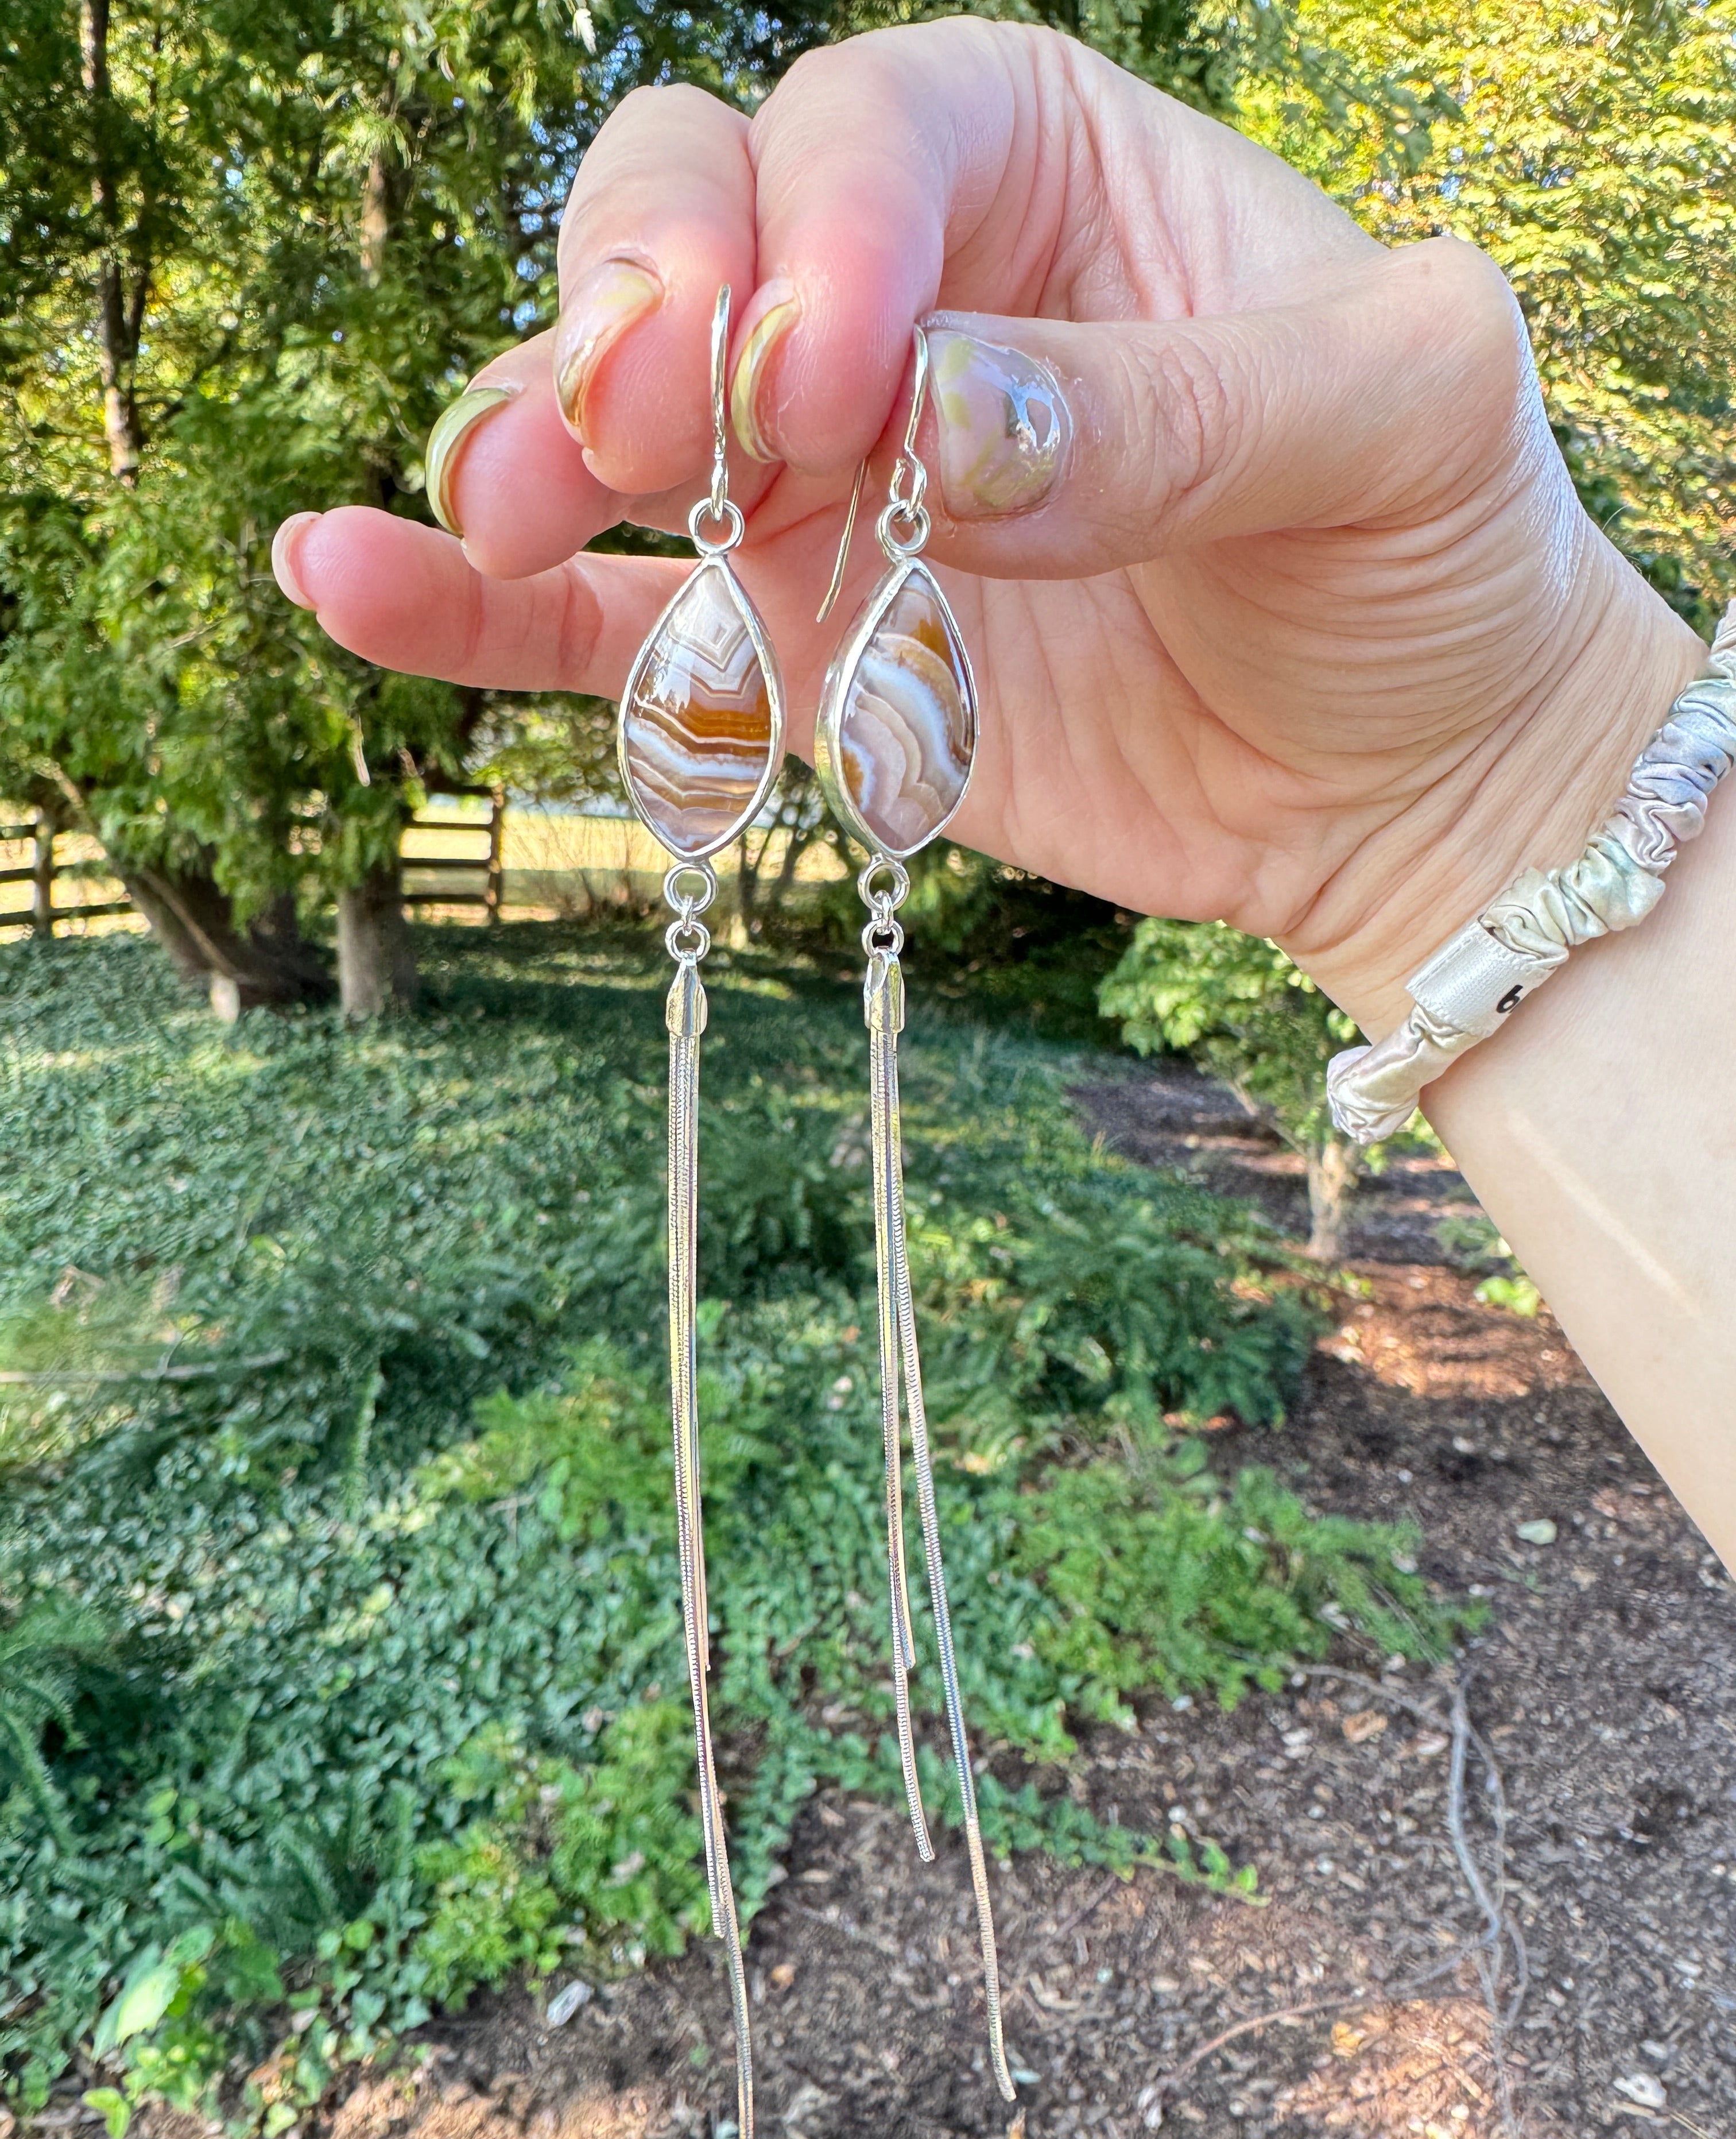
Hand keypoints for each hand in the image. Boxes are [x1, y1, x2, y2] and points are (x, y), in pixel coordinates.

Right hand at [273, 19, 1702, 1028]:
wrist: (1404, 770)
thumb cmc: (1426, 553)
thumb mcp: (1392, 422)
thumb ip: (1179, 401)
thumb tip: (945, 432)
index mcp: (1043, 174)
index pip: (872, 133)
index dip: (823, 235)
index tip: (849, 389)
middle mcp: (895, 306)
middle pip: (689, 222)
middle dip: (639, 308)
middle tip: (652, 425)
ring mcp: (817, 487)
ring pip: (614, 418)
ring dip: (528, 445)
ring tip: (501, 503)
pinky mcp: (786, 655)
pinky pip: (607, 625)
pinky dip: (478, 612)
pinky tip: (342, 580)